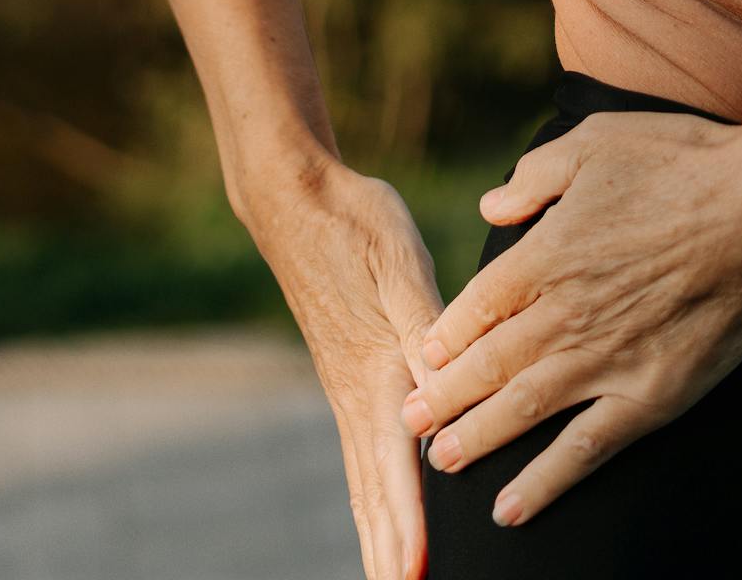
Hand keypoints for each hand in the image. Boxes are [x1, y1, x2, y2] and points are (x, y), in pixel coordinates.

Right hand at [251, 161, 445, 579]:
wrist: (297, 199)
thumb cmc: (355, 224)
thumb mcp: (401, 268)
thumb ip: (428, 333)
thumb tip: (445, 397)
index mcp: (376, 378)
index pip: (397, 474)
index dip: (413, 532)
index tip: (422, 578)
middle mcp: (357, 399)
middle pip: (375, 501)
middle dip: (392, 558)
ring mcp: (346, 392)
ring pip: (363, 487)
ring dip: (380, 541)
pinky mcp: (345, 378)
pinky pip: (360, 462)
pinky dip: (371, 504)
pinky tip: (380, 515)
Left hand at [398, 109, 741, 528]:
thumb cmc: (678, 163)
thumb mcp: (592, 143)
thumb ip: (532, 177)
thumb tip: (488, 206)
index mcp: (545, 255)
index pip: (477, 307)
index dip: (445, 336)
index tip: (422, 358)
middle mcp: (563, 315)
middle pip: (486, 365)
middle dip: (442, 398)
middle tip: (409, 422)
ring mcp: (603, 361)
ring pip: (522, 411)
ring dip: (476, 439)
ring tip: (441, 462)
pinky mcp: (647, 398)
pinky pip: (583, 451)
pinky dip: (542, 483)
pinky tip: (511, 507)